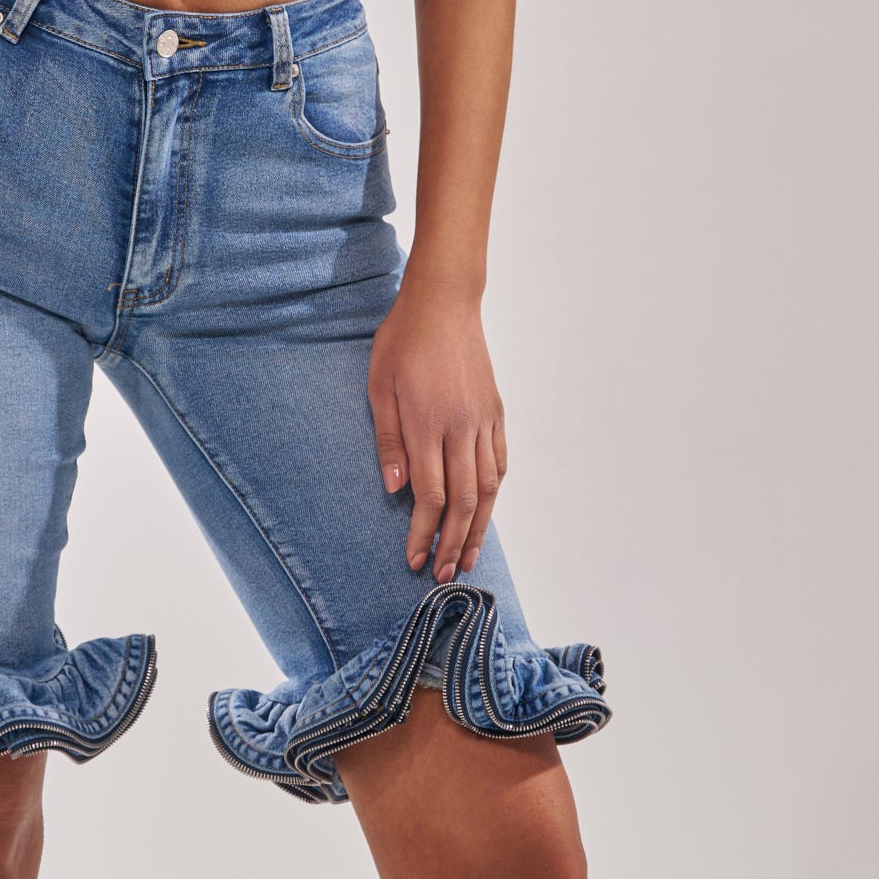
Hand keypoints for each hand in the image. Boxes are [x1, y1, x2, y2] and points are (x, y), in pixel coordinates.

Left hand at [368, 274, 507, 582]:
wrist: (444, 303)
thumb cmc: (402, 341)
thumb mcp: (379, 388)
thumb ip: (389, 440)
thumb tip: (395, 489)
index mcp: (429, 424)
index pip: (431, 496)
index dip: (424, 533)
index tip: (415, 559)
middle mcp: (462, 428)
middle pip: (463, 501)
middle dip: (454, 543)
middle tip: (445, 575)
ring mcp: (483, 421)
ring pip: (487, 488)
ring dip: (478, 527)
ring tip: (470, 557)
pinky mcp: (495, 412)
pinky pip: (499, 463)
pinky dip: (493, 493)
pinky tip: (485, 511)